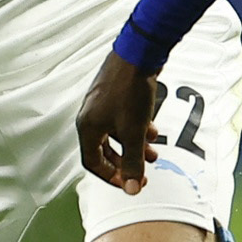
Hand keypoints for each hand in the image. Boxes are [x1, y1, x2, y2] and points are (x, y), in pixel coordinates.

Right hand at [77, 51, 165, 193]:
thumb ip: (133, 162)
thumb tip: (132, 187)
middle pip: (103, 151)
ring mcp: (102, 104)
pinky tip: (152, 130)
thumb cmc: (130, 90)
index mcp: (88, 127)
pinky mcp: (114, 95)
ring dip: (134, 147)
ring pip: (116, 135)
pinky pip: (122, 120)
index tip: (127, 184)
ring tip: (153, 153)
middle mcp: (90, 116)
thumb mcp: (134, 133)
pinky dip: (136, 129)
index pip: (92, 163)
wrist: (139, 54)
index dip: (110, 177)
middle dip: (124, 164)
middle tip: (140, 173)